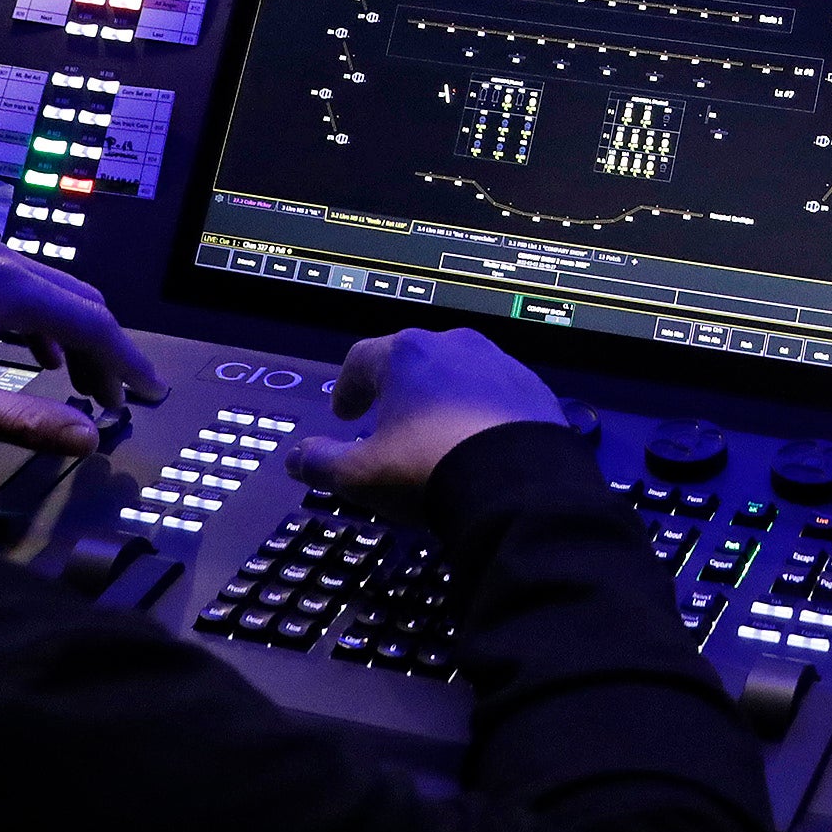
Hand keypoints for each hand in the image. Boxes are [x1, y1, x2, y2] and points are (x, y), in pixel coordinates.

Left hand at [0, 248, 166, 454]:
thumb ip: (27, 422)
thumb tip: (90, 440)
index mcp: (10, 288)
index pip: (93, 324)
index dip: (127, 363)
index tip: (151, 393)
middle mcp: (4, 262)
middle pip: (81, 304)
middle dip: (107, 353)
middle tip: (118, 400)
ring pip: (56, 298)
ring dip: (78, 342)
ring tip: (85, 389)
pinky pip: (28, 295)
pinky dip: (49, 328)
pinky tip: (43, 360)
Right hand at [285, 327, 562, 492]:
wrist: (520, 486)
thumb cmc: (431, 469)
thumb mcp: (361, 475)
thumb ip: (321, 463)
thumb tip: (297, 459)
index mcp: (406, 354)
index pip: (361, 359)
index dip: (348, 387)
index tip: (345, 413)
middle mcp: (455, 346)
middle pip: (414, 359)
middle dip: (397, 389)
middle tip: (388, 421)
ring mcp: (500, 364)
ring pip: (460, 372)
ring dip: (444, 396)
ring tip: (436, 434)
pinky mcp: (535, 390)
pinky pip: (499, 394)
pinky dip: (483, 411)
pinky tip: (479, 442)